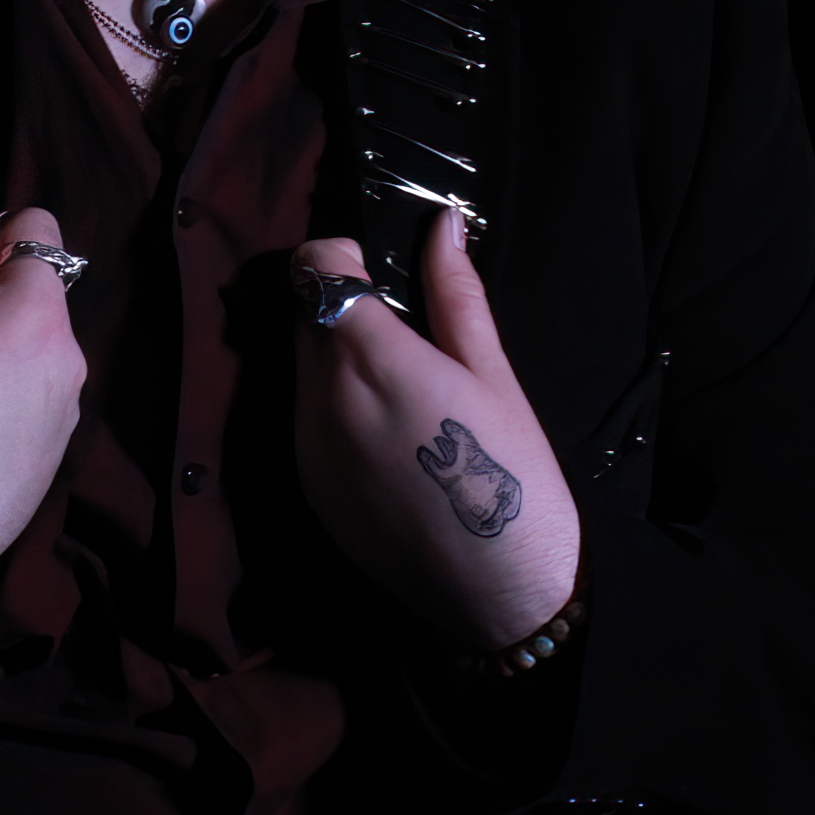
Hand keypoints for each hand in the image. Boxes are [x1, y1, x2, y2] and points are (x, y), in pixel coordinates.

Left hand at [291, 206, 582, 651]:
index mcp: (367, 358)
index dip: (343, 258)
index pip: (313, 268)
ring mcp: (306, 448)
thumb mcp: (492, 373)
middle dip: (341, 307)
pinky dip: (334, 408)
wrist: (503, 593)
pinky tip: (392, 436)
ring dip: (336, 359)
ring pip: (302, 369)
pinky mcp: (308, 487)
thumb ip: (455, 292)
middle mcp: (319, 398)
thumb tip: (444, 221)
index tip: (382, 273)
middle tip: (404, 331)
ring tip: (405, 389)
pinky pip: (306, 420)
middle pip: (304, 317)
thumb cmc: (512, 473)